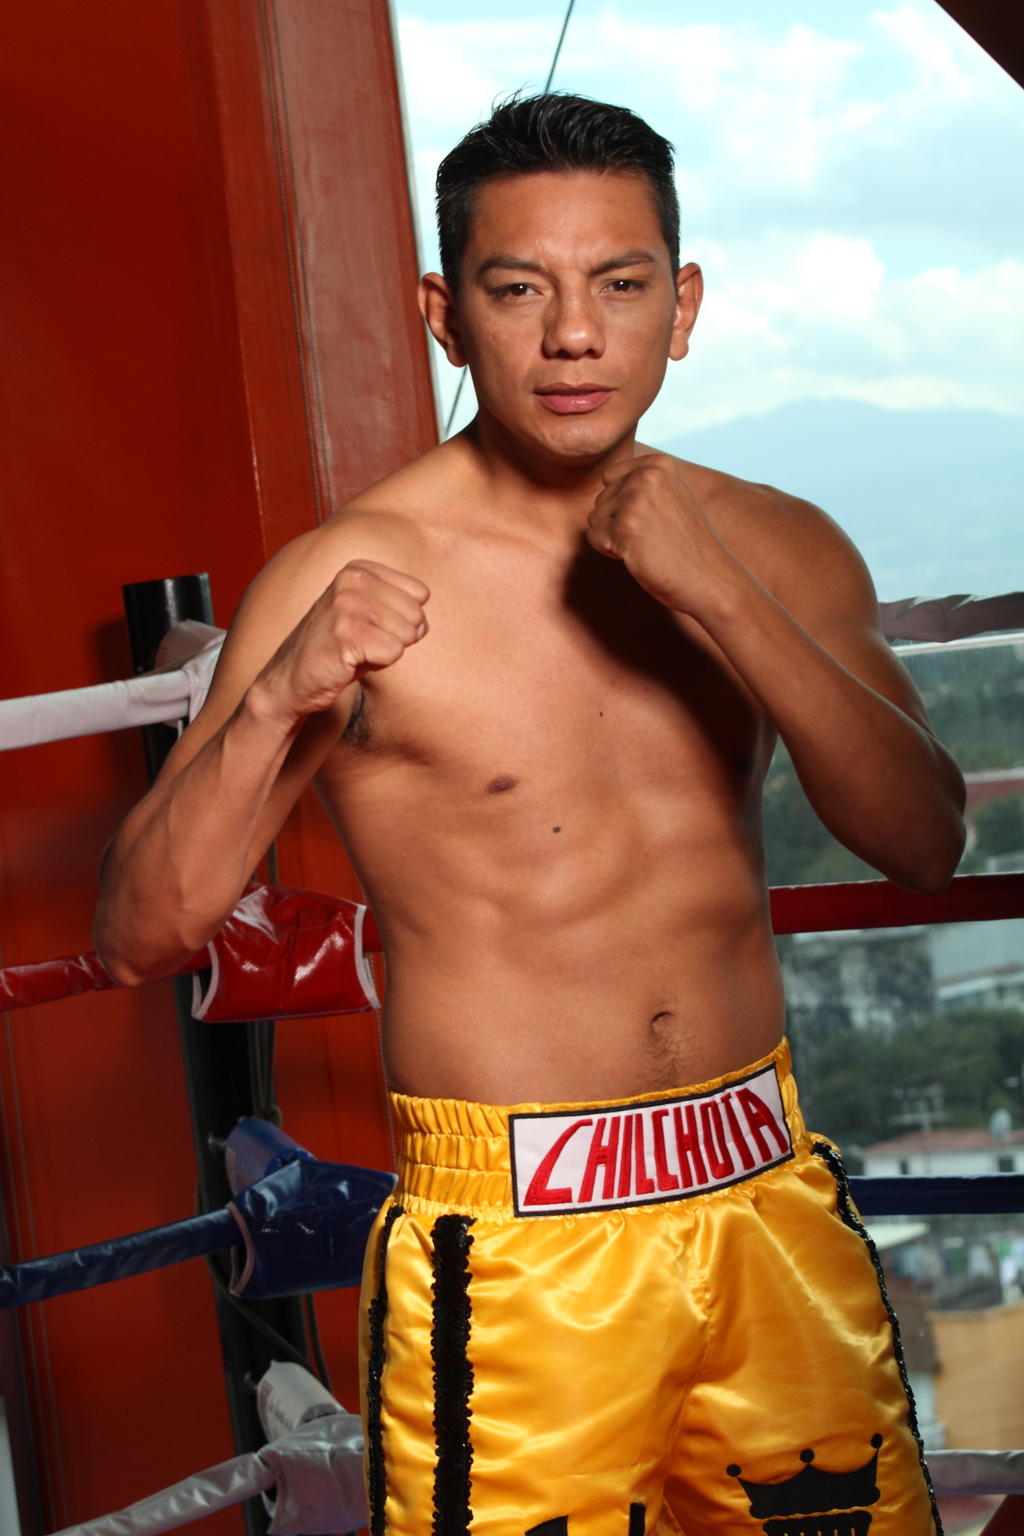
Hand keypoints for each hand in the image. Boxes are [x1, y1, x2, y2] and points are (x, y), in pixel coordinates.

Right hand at [252, 560, 428, 724]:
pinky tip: (350, 661)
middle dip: (397, 638)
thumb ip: (400, 606)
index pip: (420, 594)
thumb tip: (423, 622)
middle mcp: (352, 579)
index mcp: (359, 569)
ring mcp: (347, 604)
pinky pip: (394, 652)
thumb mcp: (369, 615)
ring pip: (407, 634)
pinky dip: (378, 664)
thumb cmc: (338, 649)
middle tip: (362, 644)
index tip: (371, 627)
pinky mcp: (346, 632)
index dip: (404, 620)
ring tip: (354, 651)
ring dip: (385, 652)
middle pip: (416, 614)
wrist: (291, 679)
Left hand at [586, 453, 732, 614]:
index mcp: (659, 463)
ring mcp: (635, 500)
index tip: (653, 517)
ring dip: (615, 537)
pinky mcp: (625, 527)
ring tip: (648, 544)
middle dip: (618, 522)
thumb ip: (643, 480)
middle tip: (653, 536)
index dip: (623, 503)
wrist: (710, 577)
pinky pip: (594, 537)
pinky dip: (611, 552)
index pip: (610, 477)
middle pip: (600, 499)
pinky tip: (640, 555)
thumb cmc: (687, 543)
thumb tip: (605, 476)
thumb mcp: (672, 495)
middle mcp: (647, 475)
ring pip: (595, 519)